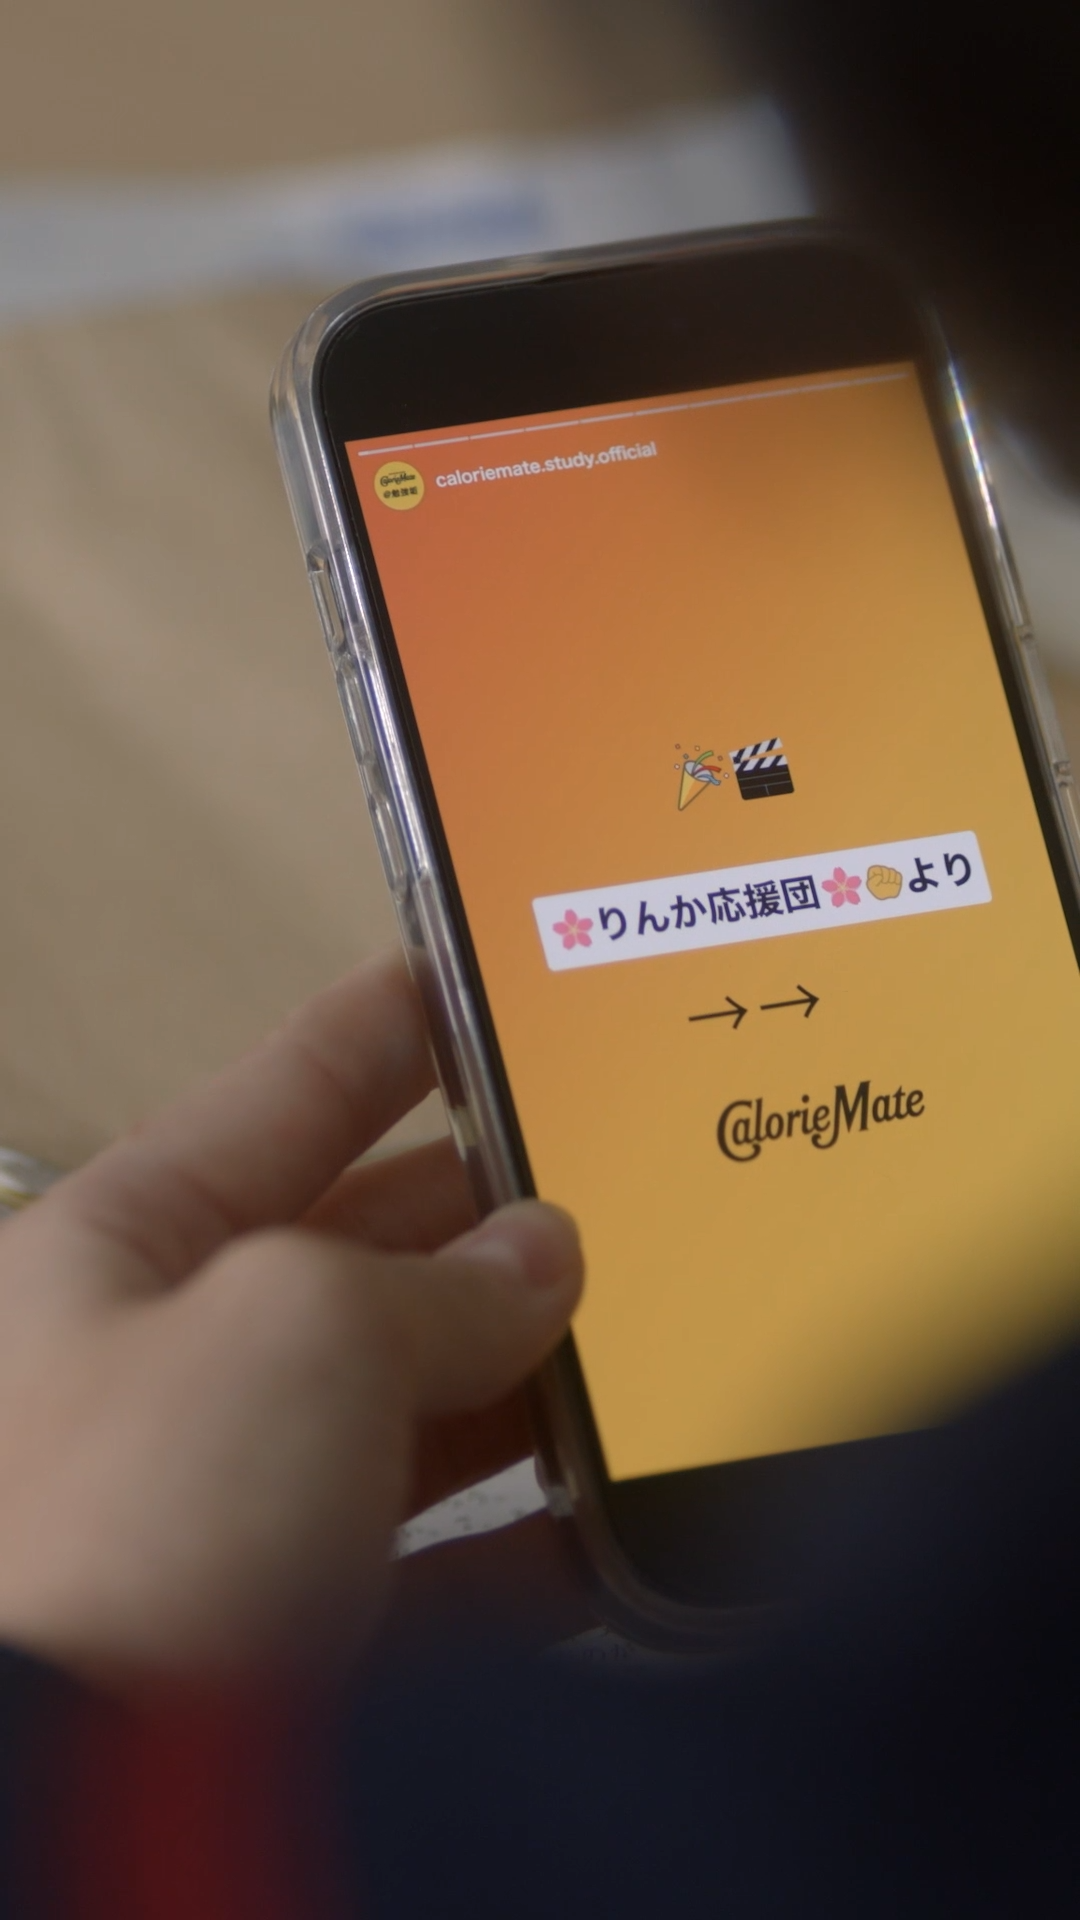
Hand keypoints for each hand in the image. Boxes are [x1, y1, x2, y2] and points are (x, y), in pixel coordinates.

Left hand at [0, 953, 582, 1686]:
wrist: (94, 1829)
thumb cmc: (113, 1551)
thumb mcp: (296, 1334)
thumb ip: (435, 1278)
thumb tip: (540, 1257)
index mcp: (120, 1253)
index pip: (282, 1090)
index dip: (388, 1021)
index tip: (472, 969)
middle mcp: (167, 1373)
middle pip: (363, 1252)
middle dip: (488, 1216)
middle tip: (608, 1173)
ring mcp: (229, 1507)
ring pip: (413, 1406)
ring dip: (527, 1378)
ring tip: (640, 1338)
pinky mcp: (293, 1636)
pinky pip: (440, 1561)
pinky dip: (534, 1540)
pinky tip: (614, 1522)